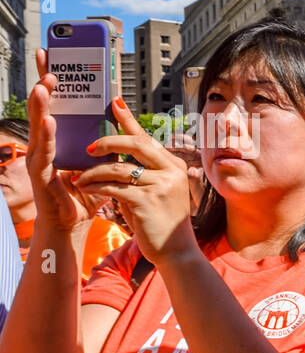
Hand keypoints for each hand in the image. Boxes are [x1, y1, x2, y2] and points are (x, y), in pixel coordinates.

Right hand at [24, 49, 109, 231]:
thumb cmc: (84, 191)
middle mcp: (47, 142)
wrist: (72, 222)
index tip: (52, 52)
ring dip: (42, 103)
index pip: (57, 102)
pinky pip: (45, 152)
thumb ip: (105, 138)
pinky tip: (49, 120)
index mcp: (61, 136)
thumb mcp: (100, 159)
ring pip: (40, 125)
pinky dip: (47, 135)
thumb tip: (121, 116)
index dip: (54, 78)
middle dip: (45, 80)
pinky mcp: (41, 174)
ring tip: (45, 83)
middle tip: (46, 55)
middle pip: (44, 106)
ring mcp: (41, 157)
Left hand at [75, 97, 198, 264]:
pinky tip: (84, 187)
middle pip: (135, 144)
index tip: (113, 102)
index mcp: (173, 165)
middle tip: (88, 149)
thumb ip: (141, 173)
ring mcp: (160, 186)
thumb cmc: (161, 221)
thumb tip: (114, 157)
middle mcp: (170, 171)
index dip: (128, 119)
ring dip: (93, 172)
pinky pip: (113, 187)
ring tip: (80, 178)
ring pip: (118, 168)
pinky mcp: (146, 201)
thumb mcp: (156, 191)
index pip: (147, 137)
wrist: (175, 251)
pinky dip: (95, 186)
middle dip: (107, 142)